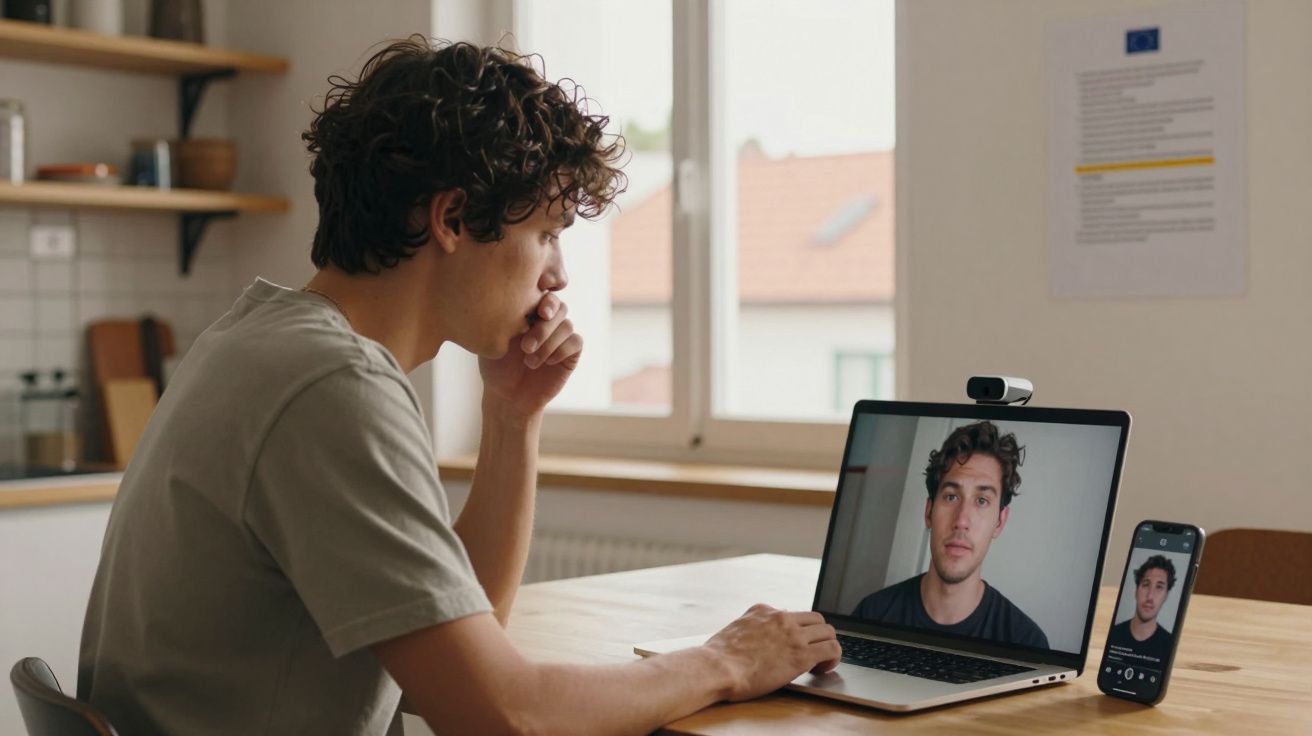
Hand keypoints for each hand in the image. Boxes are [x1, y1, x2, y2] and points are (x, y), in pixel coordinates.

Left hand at [478, 293, 582, 418]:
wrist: (507, 396)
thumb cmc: (496, 367)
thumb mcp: (494, 341)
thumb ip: (506, 320)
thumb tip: (517, 303)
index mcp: (528, 312)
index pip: (542, 293)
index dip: (543, 299)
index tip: (537, 313)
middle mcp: (547, 321)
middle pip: (559, 307)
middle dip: (544, 326)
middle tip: (526, 346)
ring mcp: (560, 336)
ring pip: (567, 325)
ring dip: (548, 342)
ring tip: (530, 360)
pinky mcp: (571, 353)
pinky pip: (575, 342)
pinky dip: (561, 350)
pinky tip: (546, 362)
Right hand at [703, 604, 840, 701]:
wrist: (717, 668)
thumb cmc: (718, 658)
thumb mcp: (734, 631)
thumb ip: (750, 629)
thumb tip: (757, 637)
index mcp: (763, 610)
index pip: (791, 614)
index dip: (797, 631)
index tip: (795, 644)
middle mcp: (781, 618)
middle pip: (816, 619)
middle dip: (817, 636)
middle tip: (812, 653)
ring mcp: (793, 635)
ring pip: (828, 632)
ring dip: (827, 646)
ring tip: (820, 663)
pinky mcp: (802, 655)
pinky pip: (832, 649)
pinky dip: (833, 658)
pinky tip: (823, 669)